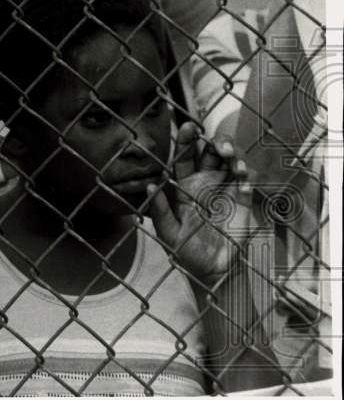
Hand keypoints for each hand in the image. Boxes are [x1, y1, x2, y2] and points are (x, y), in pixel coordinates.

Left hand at [146, 122, 251, 283]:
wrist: (211, 272)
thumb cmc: (185, 252)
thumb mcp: (168, 234)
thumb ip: (161, 211)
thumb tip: (150, 186)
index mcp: (185, 186)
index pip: (185, 157)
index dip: (187, 140)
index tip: (189, 126)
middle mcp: (206, 183)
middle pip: (212, 153)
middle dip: (217, 142)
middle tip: (221, 147)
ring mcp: (226, 190)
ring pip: (233, 162)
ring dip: (236, 157)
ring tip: (235, 164)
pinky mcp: (243, 202)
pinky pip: (248, 184)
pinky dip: (248, 180)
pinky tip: (245, 186)